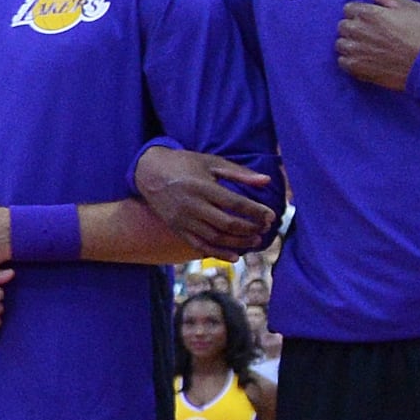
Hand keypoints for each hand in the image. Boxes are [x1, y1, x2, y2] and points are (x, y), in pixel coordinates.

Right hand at [133, 146, 275, 255]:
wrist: (149, 172)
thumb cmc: (184, 164)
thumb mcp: (211, 162)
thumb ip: (239, 173)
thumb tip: (266, 180)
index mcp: (202, 187)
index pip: (235, 203)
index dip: (256, 211)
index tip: (271, 216)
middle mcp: (192, 205)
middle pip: (227, 224)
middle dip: (250, 229)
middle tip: (265, 228)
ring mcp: (183, 220)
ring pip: (215, 238)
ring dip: (238, 243)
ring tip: (255, 241)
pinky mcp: (177, 229)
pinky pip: (199, 246)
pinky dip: (218, 253)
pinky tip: (235, 257)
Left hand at [336, 0, 419, 91]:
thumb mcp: (410, 7)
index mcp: (368, 13)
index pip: (348, 8)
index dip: (359, 12)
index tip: (370, 18)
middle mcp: (357, 30)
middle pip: (343, 25)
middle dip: (353, 27)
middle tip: (369, 33)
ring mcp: (355, 50)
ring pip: (341, 44)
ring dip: (350, 43)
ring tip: (366, 47)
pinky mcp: (356, 68)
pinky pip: (342, 62)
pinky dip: (350, 60)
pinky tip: (364, 59)